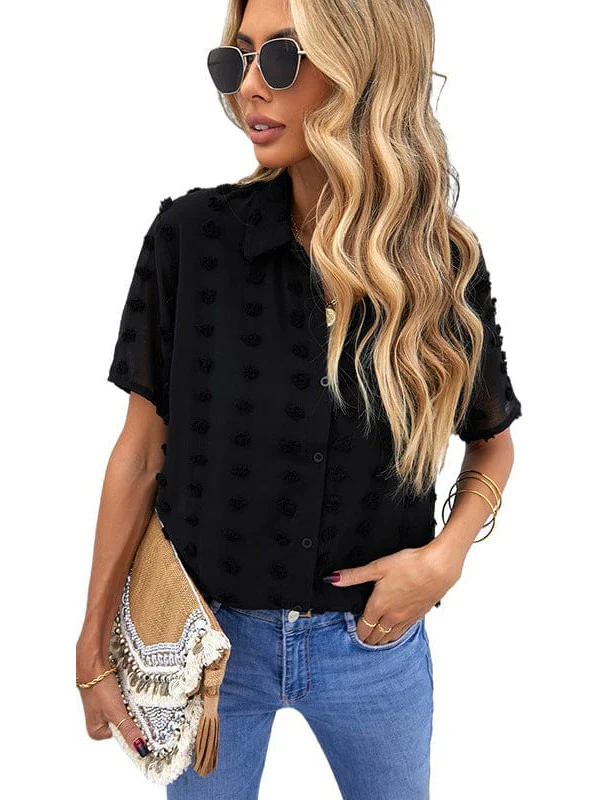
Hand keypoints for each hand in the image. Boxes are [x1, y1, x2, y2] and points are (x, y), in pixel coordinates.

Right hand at [76, 651, 149, 757]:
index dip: (133, 729)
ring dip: (131, 705)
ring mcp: (104, 708)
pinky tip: (129, 692)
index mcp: (97, 731)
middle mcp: (99, 721)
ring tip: (130, 698)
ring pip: (126, 711)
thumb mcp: (116, 712)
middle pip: (125, 723)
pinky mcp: (110, 697)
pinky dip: (129, 697)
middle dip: (131, 715)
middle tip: (133, 707)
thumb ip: (128, 730)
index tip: (143, 725)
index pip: (123, 736)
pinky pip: (124, 701)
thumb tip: (139, 748)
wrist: (95, 665)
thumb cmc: (99, 688)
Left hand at [323, 539, 462, 645]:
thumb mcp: (377, 567)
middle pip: (376, 637)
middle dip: (367, 638)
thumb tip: (333, 579)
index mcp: (379, 606)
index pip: (363, 628)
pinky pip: (403, 633)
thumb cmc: (409, 565)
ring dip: (381, 640)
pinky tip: (394, 631)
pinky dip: (395, 635)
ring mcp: (407, 618)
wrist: (438, 568)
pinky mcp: (419, 616)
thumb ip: (354, 575)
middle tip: (361, 637)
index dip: (356, 631)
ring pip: (390, 638)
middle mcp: (392, 617)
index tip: (353, 631)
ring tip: (375, 638)